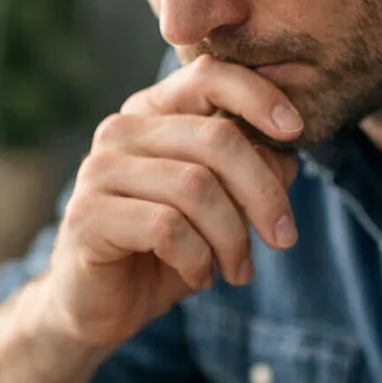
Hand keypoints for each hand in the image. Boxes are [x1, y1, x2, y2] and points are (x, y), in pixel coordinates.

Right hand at [35, 57, 305, 348]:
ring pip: (196, 188)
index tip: (294, 130)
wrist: (104, 305)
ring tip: (238, 271)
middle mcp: (121, 131)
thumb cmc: (167, 250)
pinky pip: (167, 228)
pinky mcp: (87, 216)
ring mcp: (98, 171)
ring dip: (232, 238)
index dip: (257, 96)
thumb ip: (253, 171)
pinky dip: (198, 260)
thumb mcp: (223, 207)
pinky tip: (199, 277)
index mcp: (153, 114)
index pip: (207, 76)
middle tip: (283, 239)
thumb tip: (286, 151)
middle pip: (216, 139)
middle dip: (263, 193)